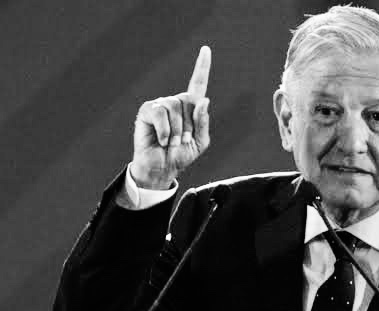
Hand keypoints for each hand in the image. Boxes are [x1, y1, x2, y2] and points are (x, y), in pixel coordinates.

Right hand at [131, 46, 211, 188]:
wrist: (162, 168)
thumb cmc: (180, 155)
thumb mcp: (200, 142)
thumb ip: (203, 122)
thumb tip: (204, 101)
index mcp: (190, 108)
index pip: (197, 84)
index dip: (202, 67)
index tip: (206, 50)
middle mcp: (174, 102)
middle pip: (189, 102)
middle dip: (189, 127)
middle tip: (181, 142)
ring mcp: (160, 105)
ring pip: (175, 108)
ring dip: (176, 131)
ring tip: (170, 142)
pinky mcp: (147, 111)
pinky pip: (160, 112)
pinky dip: (164, 130)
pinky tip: (162, 140)